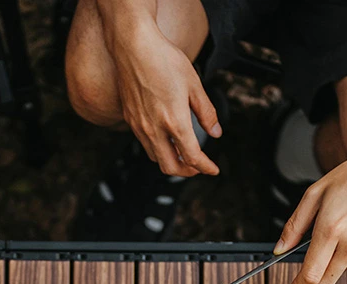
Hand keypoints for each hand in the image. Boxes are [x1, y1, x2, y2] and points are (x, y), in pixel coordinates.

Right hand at [110, 17, 220, 176]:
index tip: (213, 170)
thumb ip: (206, 112)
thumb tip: (215, 132)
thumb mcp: (194, 84)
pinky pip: (145, 145)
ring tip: (182, 155)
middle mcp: (154, 129)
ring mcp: (140, 127)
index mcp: (174, 121)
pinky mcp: (131, 121)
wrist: (134, 48)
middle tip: (198, 166)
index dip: (205, 167)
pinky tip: (166, 140)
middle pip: (170, 167)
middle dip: (186, 171)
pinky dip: (158, 150)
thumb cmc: (164, 60)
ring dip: (171, 162)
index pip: (192, 156)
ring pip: (156, 159)